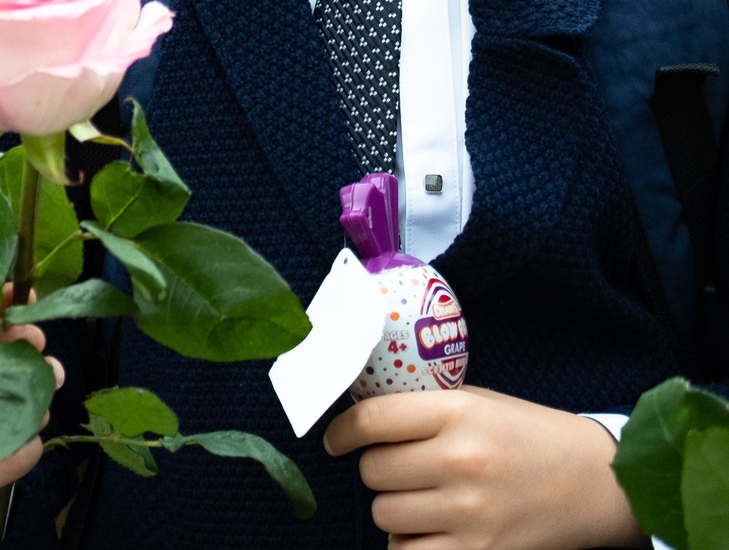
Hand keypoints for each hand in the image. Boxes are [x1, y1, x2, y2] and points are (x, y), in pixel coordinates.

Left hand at [324, 386, 646, 549]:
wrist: (602, 483)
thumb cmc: (532, 437)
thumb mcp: (479, 403)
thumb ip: (422, 409)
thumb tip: (357, 417)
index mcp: (458, 413)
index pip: (370, 420)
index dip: (341, 431)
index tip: (335, 440)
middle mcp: (462, 461)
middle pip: (373, 472)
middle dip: (379, 471)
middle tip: (403, 470)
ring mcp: (472, 511)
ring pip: (385, 514)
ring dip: (395, 509)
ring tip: (424, 499)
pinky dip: (410, 544)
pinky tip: (430, 531)